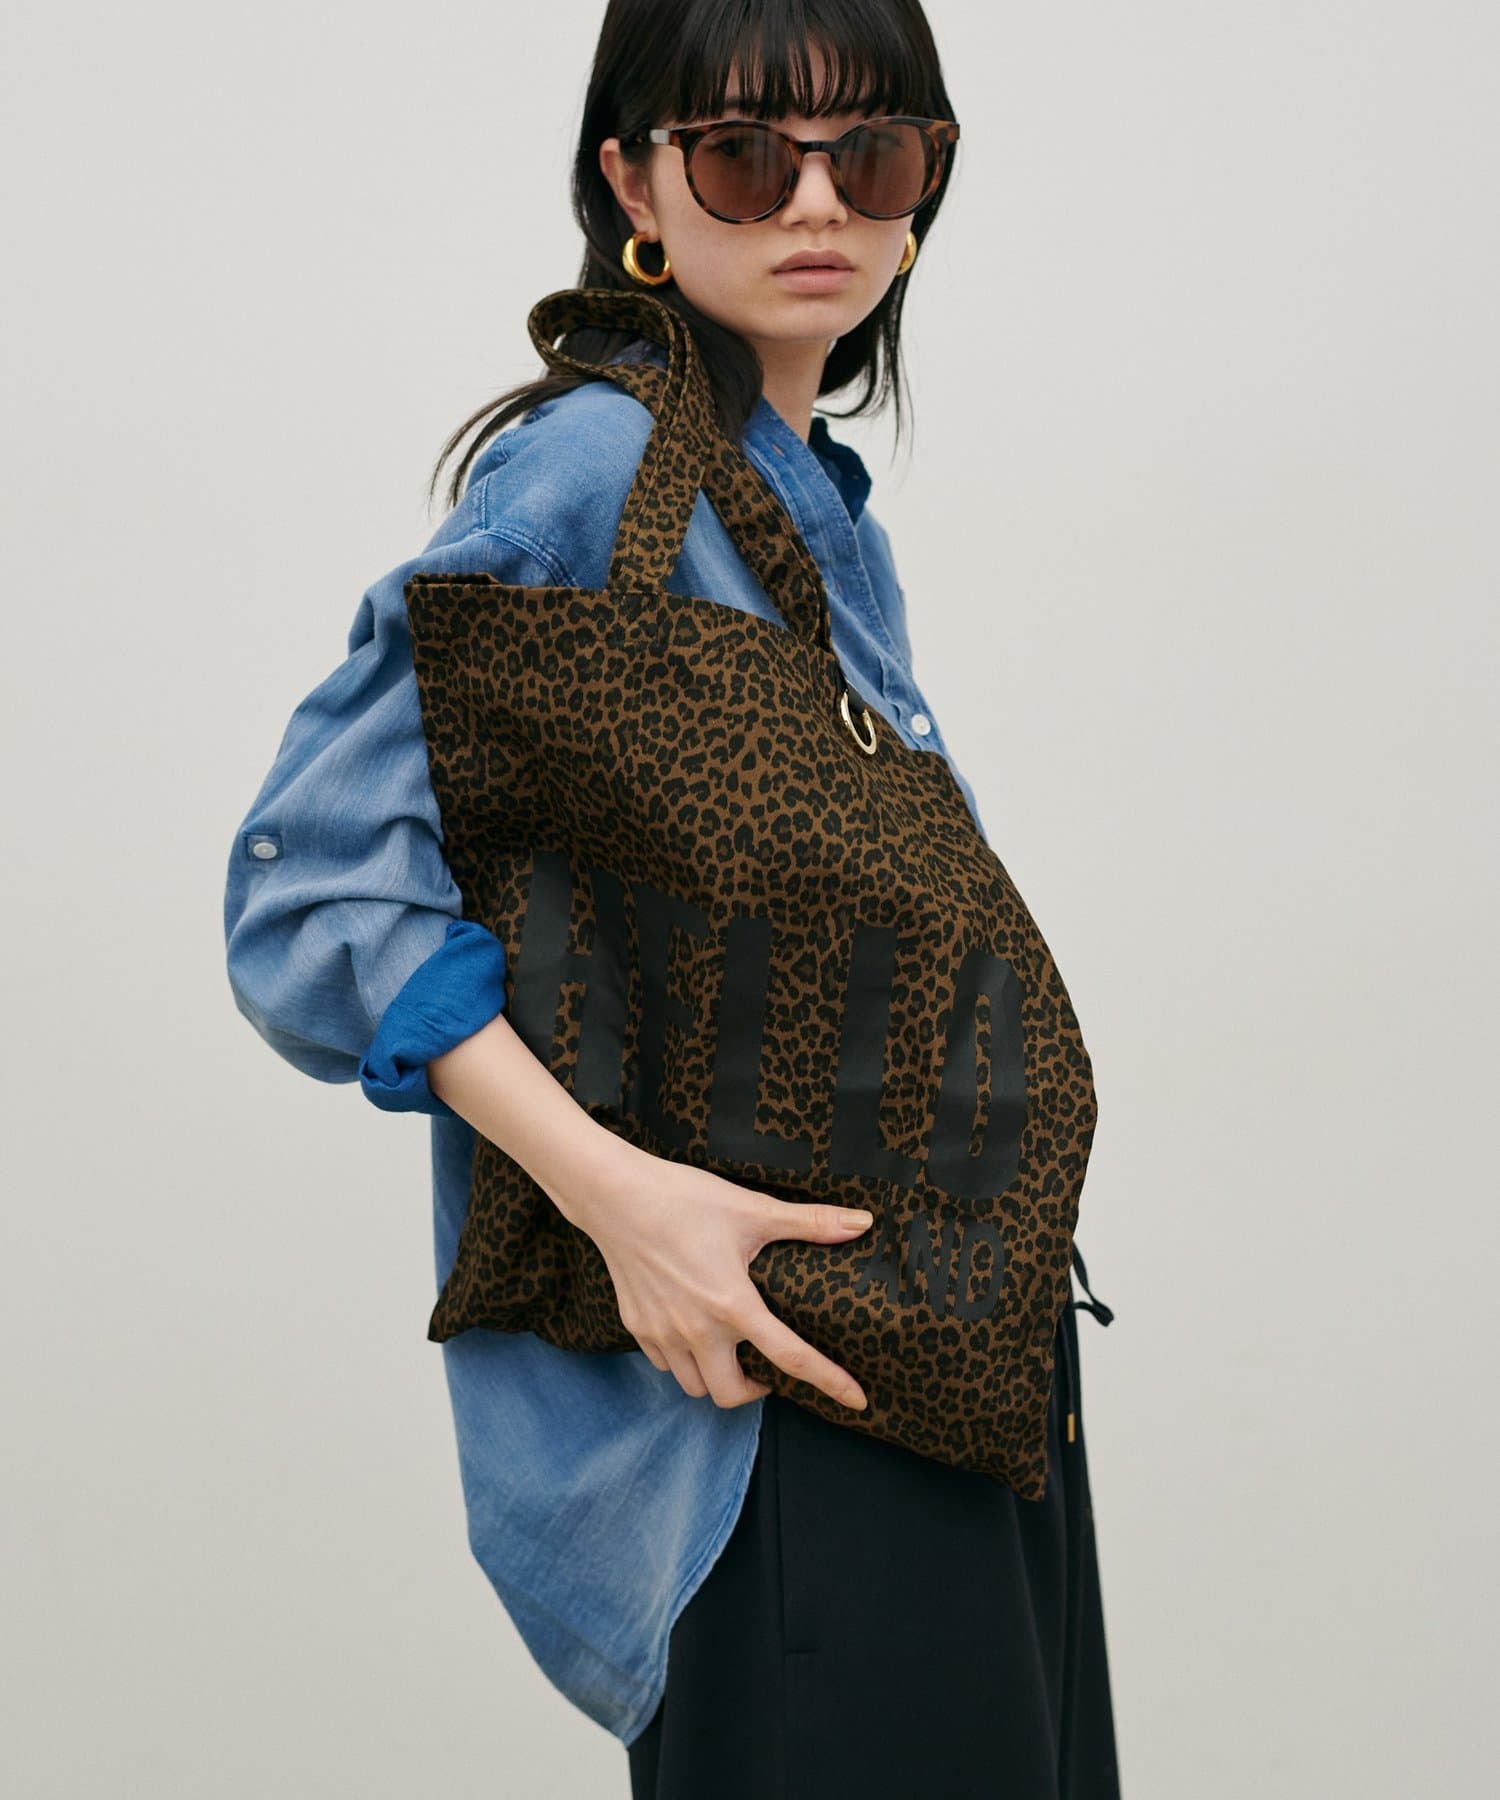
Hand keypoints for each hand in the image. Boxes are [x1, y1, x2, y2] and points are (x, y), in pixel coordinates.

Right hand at [551, 1139, 873, 1412]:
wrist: (614, 1195)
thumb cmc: (685, 1199)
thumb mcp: (751, 1209)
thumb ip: (810, 1222)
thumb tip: (862, 1223)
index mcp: (733, 1304)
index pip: (792, 1358)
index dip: (830, 1382)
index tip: (858, 1401)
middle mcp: (697, 1330)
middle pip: (731, 1395)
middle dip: (755, 1391)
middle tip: (767, 1368)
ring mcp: (663, 1334)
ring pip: (695, 1386)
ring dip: (718, 1378)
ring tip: (731, 1351)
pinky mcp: (637, 1328)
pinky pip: (666, 1365)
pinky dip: (686, 1361)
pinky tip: (694, 1332)